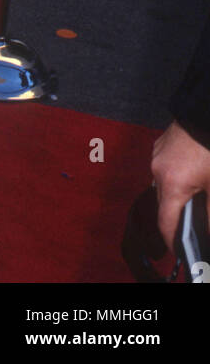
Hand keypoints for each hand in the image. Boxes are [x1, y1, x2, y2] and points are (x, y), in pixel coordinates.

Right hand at [151, 120, 209, 251]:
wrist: (206, 110)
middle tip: (195, 226)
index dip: (173, 243)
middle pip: (164, 205)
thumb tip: (206, 231)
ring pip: (165, 186)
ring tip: (198, 197)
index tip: (181, 253)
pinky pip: (166, 169)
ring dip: (178, 196)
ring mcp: (158, 154)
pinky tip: (195, 175)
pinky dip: (177, 178)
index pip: (166, 223)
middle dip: (178, 218)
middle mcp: (158, 169)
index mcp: (171, 183)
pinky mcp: (162, 144)